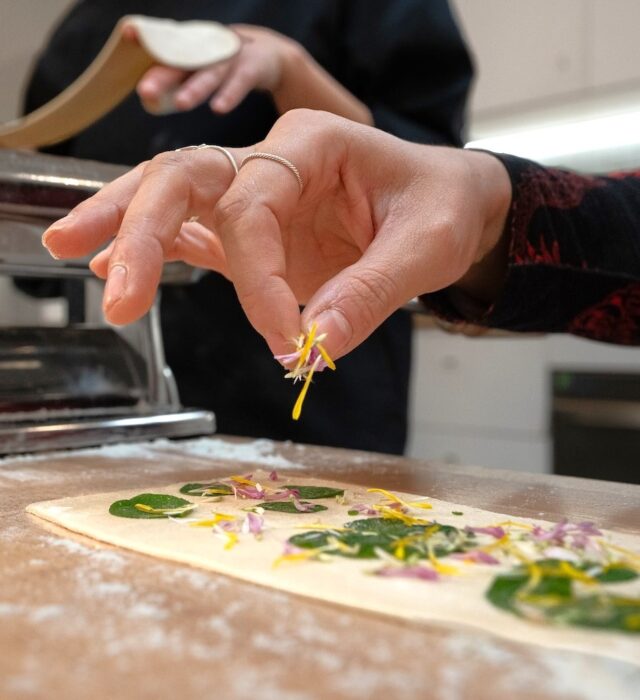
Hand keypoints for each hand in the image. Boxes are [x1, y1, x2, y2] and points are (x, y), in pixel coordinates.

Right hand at [42, 110, 510, 358]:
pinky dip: (156, 252)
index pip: (252, 209)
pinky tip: (116, 269)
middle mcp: (273, 162)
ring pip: (174, 197)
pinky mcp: (257, 232)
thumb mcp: (427, 246)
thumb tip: (316, 346)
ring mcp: (258, 196)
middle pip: (185, 178)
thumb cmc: (441, 209)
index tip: (289, 341)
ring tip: (72, 250)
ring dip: (125, 229)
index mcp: (311, 145)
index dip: (258, 282)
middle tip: (115, 292)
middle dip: (142, 230)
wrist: (449, 204)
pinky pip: (197, 235)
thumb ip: (373, 292)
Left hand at [131, 24, 299, 114]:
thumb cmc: (225, 66)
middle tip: (145, 91)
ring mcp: (231, 56)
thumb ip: (177, 78)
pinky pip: (240, 82)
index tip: (128, 34)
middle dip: (164, 76)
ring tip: (180, 104)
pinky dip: (229, 94)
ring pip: (211, 73)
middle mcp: (209, 49)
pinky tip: (218, 109)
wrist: (269, 56)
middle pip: (184, 62)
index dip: (148, 37)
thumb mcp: (201, 66)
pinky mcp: (253, 66)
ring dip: (196, 89)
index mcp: (192, 48)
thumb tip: (148, 95)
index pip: (166, 43)